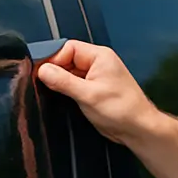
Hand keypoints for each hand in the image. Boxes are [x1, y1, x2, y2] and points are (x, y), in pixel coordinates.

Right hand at [34, 40, 158, 145]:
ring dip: (59, 82)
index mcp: (99, 56)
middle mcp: (97, 63)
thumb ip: (63, 81)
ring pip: (68, 73)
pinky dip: (64, 90)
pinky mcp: (92, 90)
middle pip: (66, 60)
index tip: (40, 73)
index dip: (52, 59)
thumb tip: (42, 70)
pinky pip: (73, 84)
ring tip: (49, 93)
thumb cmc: (120, 109)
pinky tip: (58, 98)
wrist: (138, 129)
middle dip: (54, 72)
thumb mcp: (88, 95)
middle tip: (41, 85)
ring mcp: (94, 77)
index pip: (67, 48)